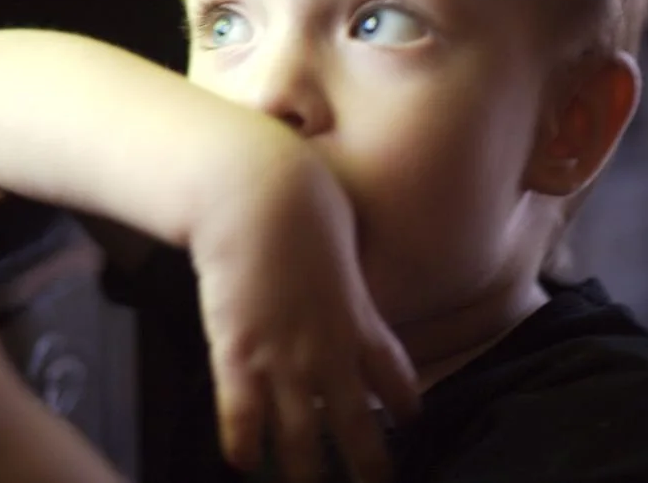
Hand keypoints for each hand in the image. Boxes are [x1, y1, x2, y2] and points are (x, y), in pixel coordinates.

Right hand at [189, 133, 419, 482]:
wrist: (261, 193)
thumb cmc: (303, 198)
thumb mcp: (343, 232)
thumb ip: (347, 264)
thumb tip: (342, 265)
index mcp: (359, 317)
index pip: (393, 375)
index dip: (403, 404)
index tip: (410, 421)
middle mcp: (328, 348)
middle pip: (356, 424)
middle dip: (369, 465)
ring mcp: (283, 355)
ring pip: (301, 435)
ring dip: (307, 470)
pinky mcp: (238, 350)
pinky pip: (242, 413)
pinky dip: (244, 442)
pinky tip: (243, 464)